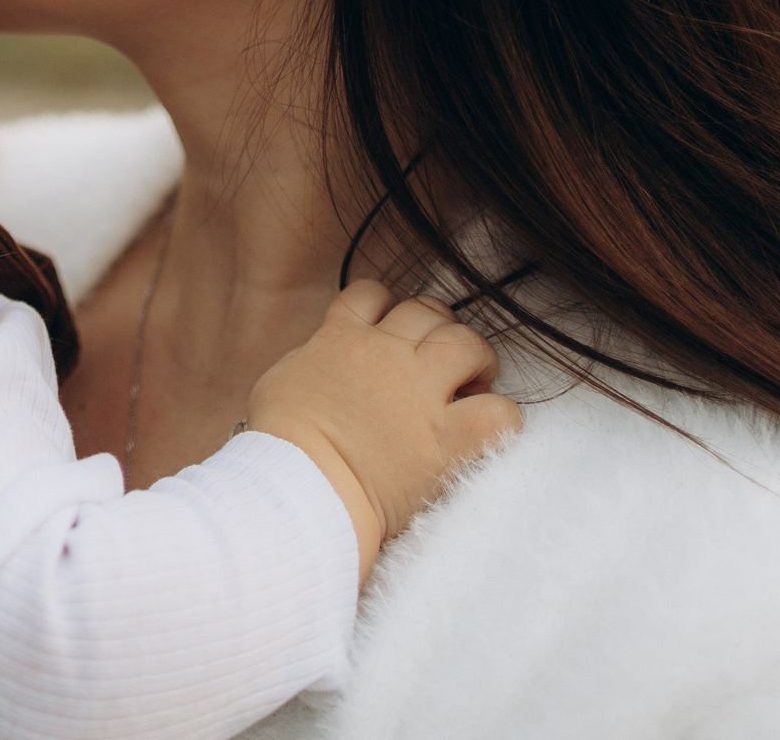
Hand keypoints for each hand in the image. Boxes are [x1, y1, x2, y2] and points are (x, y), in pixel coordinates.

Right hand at [244, 283, 521, 579]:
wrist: (300, 485)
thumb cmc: (279, 441)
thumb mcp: (283, 378)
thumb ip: (314, 356)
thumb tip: (325, 356)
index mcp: (342, 337)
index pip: (372, 294)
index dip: (386, 309)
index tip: (389, 333)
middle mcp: (387, 353)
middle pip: (427, 311)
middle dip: (436, 329)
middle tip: (437, 361)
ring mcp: (421, 392)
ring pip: (467, 343)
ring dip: (475, 359)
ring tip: (472, 383)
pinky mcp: (446, 437)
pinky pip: (499, 412)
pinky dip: (500, 418)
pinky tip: (485, 429)